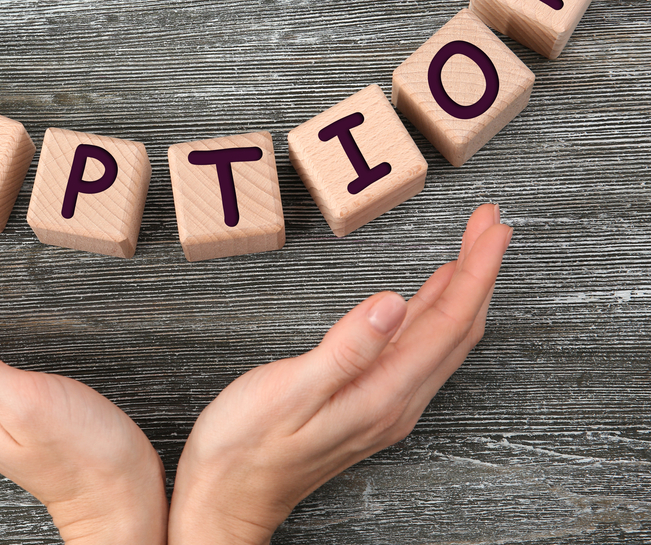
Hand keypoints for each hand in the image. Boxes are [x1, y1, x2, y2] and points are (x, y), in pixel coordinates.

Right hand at [168, 203, 512, 544]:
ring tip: (473, 249)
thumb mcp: (289, 392)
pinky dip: (435, 313)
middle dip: (481, 271)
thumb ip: (346, 349)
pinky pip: (421, 351)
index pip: (448, 324)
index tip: (493, 228)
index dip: (476, 271)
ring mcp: (385, 406)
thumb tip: (393, 302)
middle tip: (492, 223)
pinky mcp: (369, 404)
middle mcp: (396, 403)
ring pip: (443, 340)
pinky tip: (430, 297)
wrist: (226, 497)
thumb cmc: (246, 448)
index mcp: (383, 395)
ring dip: (463, 290)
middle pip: (458, 329)